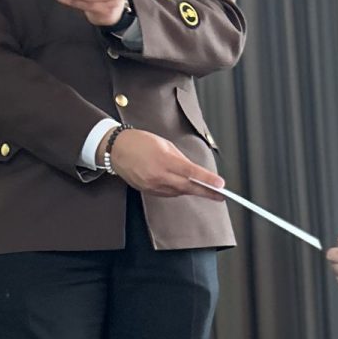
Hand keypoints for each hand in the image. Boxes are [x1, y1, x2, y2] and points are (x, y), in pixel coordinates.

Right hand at [102, 128, 225, 197]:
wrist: (116, 150)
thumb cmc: (140, 142)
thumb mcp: (164, 144)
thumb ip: (180, 159)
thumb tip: (193, 171)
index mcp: (164, 160)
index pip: (190, 172)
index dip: (207, 180)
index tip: (220, 185)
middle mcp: (158, 175)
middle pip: (187, 187)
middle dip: (206, 192)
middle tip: (221, 196)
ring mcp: (152, 185)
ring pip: (179, 192)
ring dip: (192, 190)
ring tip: (206, 190)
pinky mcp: (148, 191)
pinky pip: (168, 193)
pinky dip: (178, 190)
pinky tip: (184, 187)